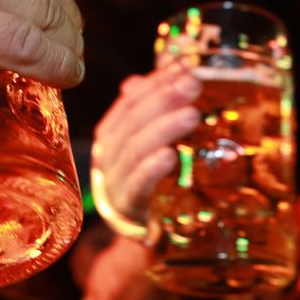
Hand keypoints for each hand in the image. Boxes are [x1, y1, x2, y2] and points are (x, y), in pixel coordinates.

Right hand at [90, 67, 202, 232]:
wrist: (146, 237)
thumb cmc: (154, 183)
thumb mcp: (156, 142)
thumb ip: (160, 107)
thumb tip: (172, 62)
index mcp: (112, 136)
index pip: (129, 102)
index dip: (154, 83)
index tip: (184, 68)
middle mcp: (107, 157)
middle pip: (130, 122)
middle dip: (162, 100)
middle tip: (193, 85)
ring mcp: (114, 184)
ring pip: (133, 151)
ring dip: (162, 129)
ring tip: (191, 115)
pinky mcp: (128, 211)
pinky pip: (136, 186)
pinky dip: (151, 169)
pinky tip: (170, 156)